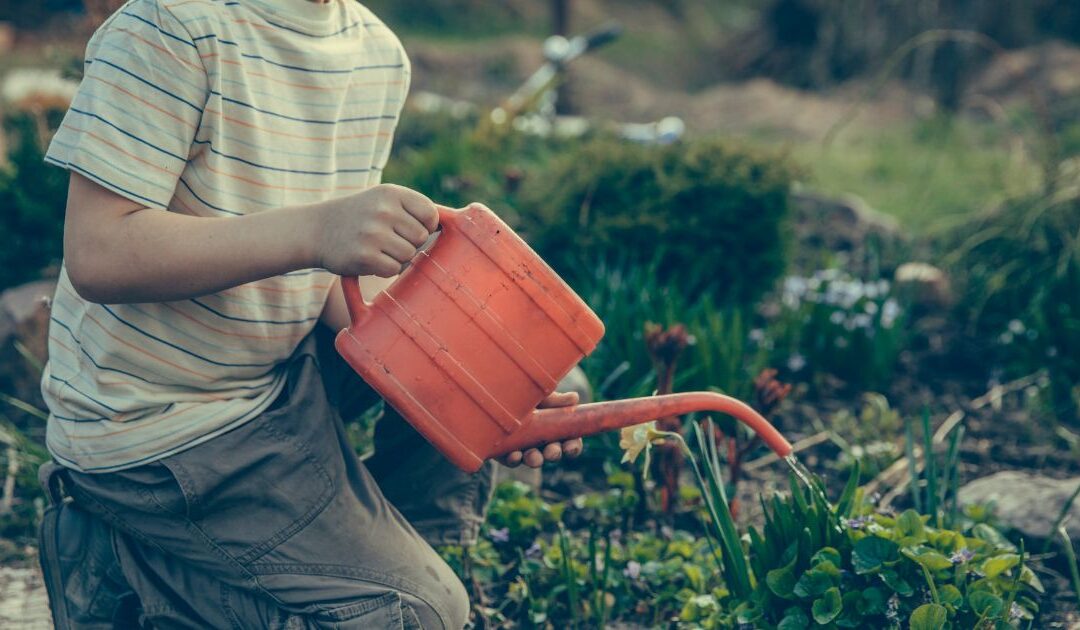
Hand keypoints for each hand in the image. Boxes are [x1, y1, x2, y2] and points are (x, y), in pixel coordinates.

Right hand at [316, 184, 438, 277]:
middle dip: (408, 243)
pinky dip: (384, 268)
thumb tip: (451, 222)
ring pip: (409, 255)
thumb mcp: (383, 200)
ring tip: (377, 248)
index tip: (409, 228)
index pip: (431, 215)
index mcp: (392, 193)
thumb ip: (414, 208)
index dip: (425, 226)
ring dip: (397, 257)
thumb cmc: (359, 216)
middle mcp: (383, 210)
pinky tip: (369, 258)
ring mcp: (373, 233)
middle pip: (421, 238)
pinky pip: (393, 269)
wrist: (315, 230)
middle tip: (386, 239)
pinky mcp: (364, 256)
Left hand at [498, 392, 583, 467]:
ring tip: (532, 456)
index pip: (570, 442)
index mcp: (556, 427)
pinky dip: (514, 460)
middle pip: (553, 453)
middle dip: (553, 454)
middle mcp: (543, 441)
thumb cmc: (525, 394)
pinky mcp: (507, 452)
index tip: (570, 447)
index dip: (573, 447)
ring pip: (534, 459)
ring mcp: (525, 448)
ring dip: (535, 460)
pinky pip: (512, 460)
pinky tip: (514, 455)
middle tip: (551, 452)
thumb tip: (574, 398)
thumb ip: (555, 398)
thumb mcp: (541, 395)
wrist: (497, 394)